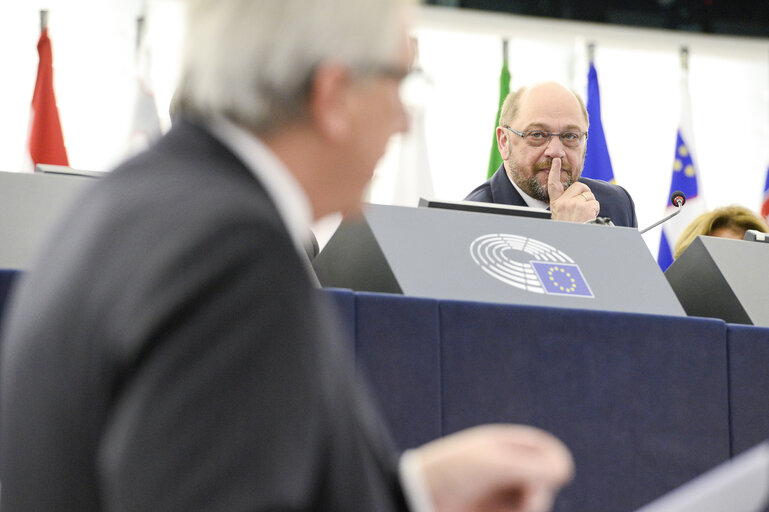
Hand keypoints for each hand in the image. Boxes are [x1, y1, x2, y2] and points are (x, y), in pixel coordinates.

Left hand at [416, 424, 573, 511]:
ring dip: (527, 509)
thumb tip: (565, 471)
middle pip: (546, 484)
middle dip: (539, 496)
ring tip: (509, 510)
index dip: (556, 466)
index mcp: (507, 446)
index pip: (549, 452)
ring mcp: (501, 496)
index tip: (549, 479)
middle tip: (526, 505)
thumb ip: (531, 465)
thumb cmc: (449, 473)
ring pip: (534, 504)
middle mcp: (507, 470)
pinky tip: (506, 510)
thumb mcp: (492, 463)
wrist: (417, 497)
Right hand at [547, 158, 598, 222]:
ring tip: (584, 216)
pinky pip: (595, 203)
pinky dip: (595, 210)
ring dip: (590, 204)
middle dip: (585, 194)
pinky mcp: (585, 207)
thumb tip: (577, 195)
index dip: (555, 171)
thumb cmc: (567, 227)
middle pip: (579, 186)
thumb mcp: (559, 216)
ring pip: (589, 195)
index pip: (553, 185)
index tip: (556, 160)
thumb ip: (565, 204)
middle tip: (583, 207)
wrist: (572, 241)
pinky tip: (588, 218)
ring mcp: (574, 204)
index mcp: (556, 204)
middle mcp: (563, 202)